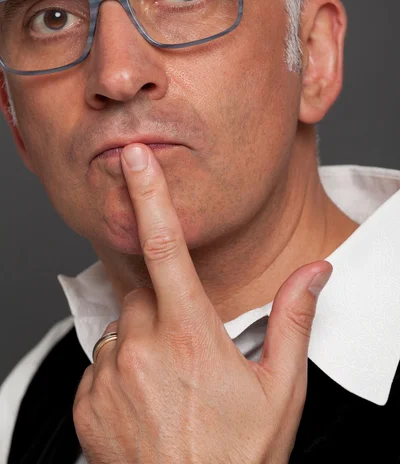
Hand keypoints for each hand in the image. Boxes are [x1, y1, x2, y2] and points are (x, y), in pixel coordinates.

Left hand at [73, 144, 331, 463]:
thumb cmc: (239, 456)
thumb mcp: (280, 389)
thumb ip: (293, 319)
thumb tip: (316, 271)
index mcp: (191, 334)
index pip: (166, 247)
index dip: (149, 195)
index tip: (135, 159)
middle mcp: (143, 346)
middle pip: (143, 292)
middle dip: (162, 304)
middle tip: (189, 348)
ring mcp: (109, 375)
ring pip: (122, 327)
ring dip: (142, 340)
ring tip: (170, 384)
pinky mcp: (87, 401)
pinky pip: (100, 363)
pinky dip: (120, 370)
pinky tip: (145, 404)